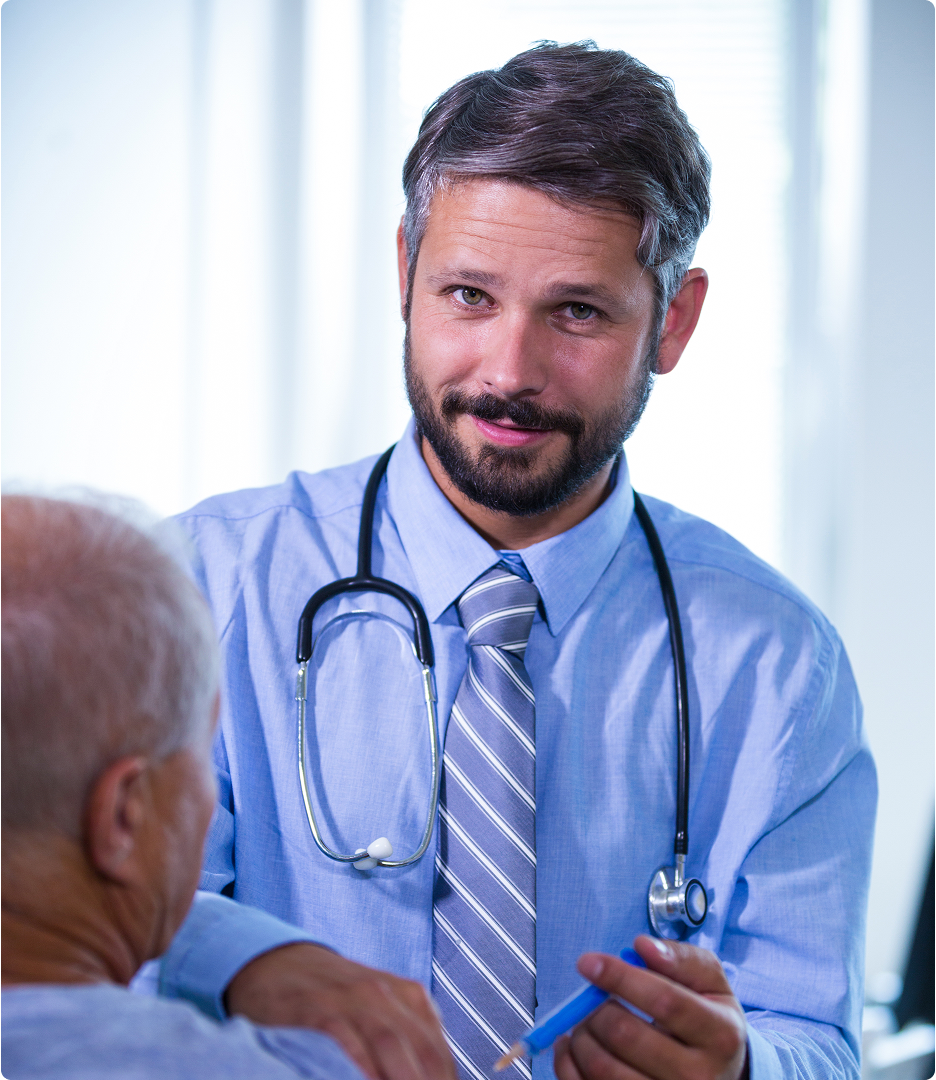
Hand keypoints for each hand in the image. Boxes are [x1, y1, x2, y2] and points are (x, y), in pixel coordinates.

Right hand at [224, 942, 456, 1079]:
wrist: (281, 963)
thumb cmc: (337, 998)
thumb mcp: (382, 1009)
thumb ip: (410, 1041)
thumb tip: (434, 1076)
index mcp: (410, 998)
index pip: (441, 1054)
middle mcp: (386, 995)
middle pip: (423, 1051)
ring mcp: (351, 999)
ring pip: (390, 1044)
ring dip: (403, 1077)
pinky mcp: (317, 1008)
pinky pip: (345, 1040)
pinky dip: (361, 1068)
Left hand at [553, 936, 747, 1079]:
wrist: (720, 1075)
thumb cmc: (708, 1020)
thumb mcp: (710, 983)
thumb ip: (681, 959)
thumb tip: (642, 946)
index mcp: (720, 1035)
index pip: (663, 1000)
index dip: (620, 977)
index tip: (588, 962)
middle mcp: (698, 1077)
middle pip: (625, 1035)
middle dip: (595, 1009)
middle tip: (590, 1000)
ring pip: (603, 1068)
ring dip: (581, 1037)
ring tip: (586, 1023)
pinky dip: (569, 1065)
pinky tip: (573, 1048)